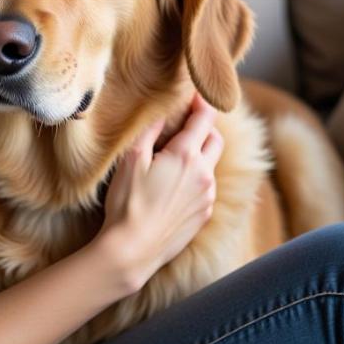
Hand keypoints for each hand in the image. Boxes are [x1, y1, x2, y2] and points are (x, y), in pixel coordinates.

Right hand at [94, 91, 223, 291]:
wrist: (133, 249)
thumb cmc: (127, 202)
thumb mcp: (131, 159)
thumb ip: (150, 132)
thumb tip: (162, 113)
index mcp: (186, 156)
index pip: (203, 119)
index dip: (201, 103)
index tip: (195, 94)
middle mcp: (204, 175)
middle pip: (216, 139)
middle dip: (205, 126)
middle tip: (187, 122)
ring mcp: (207, 197)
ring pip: (211, 164)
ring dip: (200, 153)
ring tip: (176, 155)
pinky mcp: (204, 215)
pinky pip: (207, 187)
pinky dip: (197, 176)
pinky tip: (175, 183)